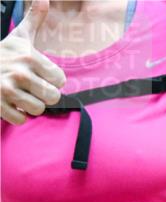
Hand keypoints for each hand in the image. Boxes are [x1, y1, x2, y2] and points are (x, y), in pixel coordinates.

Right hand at [1, 0, 64, 124]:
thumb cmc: (3, 53)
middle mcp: (20, 72)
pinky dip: (16, 115)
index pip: (61, 81)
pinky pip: (20, 120)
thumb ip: (35, 19)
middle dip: (43, 95)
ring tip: (20, 95)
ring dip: (30, 106)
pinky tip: (10, 104)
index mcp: (29, 56)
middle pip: (52, 97)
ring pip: (38, 110)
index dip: (51, 80)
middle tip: (30, 88)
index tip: (38, 75)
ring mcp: (7, 89)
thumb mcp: (19, 36)